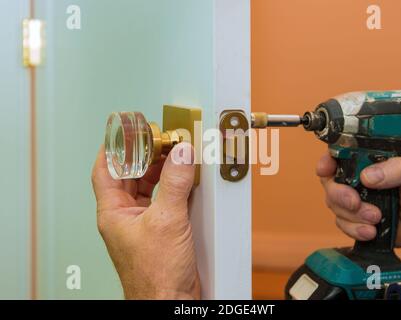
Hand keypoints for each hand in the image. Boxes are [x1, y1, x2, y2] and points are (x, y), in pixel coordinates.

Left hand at [91, 142, 199, 299]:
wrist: (171, 302)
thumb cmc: (156, 276)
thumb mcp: (166, 221)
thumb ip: (174, 184)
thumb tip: (180, 155)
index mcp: (113, 213)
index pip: (105, 171)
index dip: (114, 149)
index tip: (126, 132)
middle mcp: (125, 217)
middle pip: (129, 175)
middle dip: (144, 156)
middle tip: (159, 140)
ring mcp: (143, 223)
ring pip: (146, 187)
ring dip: (159, 170)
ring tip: (173, 154)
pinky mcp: (161, 230)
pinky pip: (163, 200)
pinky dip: (172, 186)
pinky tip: (183, 178)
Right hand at [317, 153, 400, 247]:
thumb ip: (397, 169)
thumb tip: (367, 176)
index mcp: (368, 160)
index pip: (338, 153)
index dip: (326, 160)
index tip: (326, 169)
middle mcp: (355, 178)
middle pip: (330, 182)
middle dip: (339, 194)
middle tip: (355, 202)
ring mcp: (353, 199)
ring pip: (334, 205)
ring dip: (353, 215)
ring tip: (377, 218)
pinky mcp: (353, 220)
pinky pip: (341, 224)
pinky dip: (355, 229)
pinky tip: (372, 231)